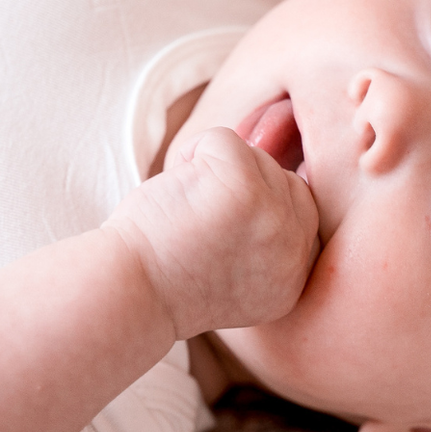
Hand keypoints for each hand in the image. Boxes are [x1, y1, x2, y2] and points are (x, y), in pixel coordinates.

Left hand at [104, 128, 319, 336]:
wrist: (127, 292)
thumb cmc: (165, 279)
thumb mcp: (239, 280)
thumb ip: (271, 244)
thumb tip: (287, 173)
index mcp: (293, 280)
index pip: (303, 212)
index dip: (260, 204)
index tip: (216, 226)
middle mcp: (293, 252)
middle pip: (284, 179)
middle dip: (241, 185)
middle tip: (197, 218)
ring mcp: (273, 217)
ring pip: (256, 156)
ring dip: (211, 170)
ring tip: (184, 210)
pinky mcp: (243, 185)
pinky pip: (223, 139)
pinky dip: (189, 154)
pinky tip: (173, 190)